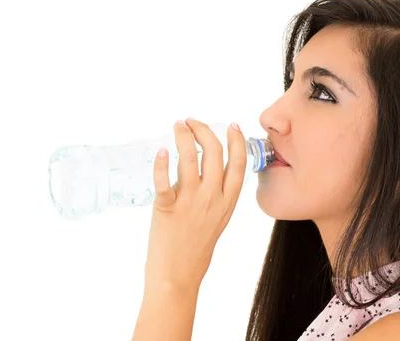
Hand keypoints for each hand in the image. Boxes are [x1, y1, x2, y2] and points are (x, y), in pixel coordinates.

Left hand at [144, 118, 247, 291]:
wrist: (177, 277)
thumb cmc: (195, 250)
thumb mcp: (216, 221)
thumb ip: (215, 197)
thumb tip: (205, 173)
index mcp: (227, 202)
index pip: (238, 164)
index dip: (236, 141)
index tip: (231, 125)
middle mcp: (212, 199)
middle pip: (214, 153)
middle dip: (204, 130)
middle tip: (191, 122)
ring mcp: (190, 202)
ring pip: (190, 158)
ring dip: (183, 136)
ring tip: (177, 126)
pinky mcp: (167, 208)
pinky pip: (164, 181)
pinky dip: (161, 164)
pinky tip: (160, 152)